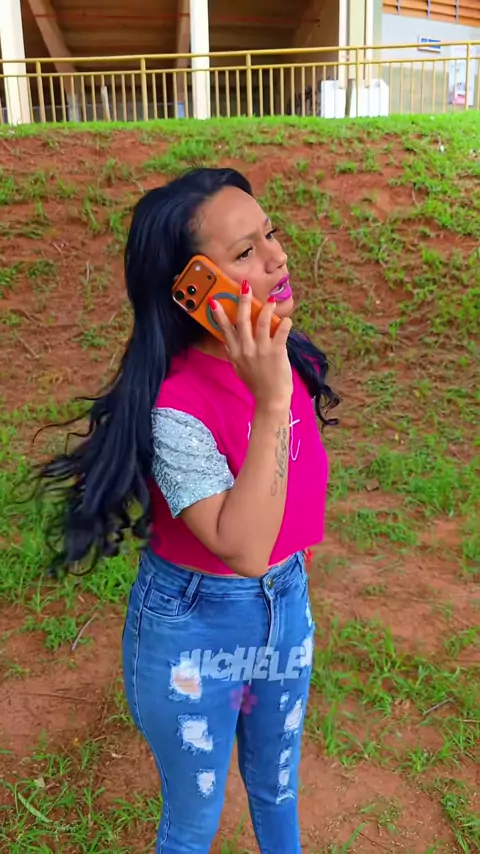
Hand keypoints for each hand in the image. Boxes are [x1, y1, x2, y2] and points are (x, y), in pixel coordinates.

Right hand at [210, 283, 292, 409]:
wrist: (270, 399)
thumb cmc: (255, 384)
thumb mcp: (238, 369)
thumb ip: (232, 355)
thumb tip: (227, 343)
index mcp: (235, 353)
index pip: (225, 329)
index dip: (220, 314)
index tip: (214, 300)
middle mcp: (246, 349)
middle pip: (242, 320)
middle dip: (243, 301)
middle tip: (245, 287)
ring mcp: (261, 350)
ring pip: (262, 322)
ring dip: (267, 309)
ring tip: (270, 302)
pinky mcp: (276, 352)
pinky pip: (281, 332)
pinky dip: (285, 323)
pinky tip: (287, 319)